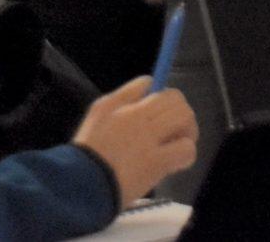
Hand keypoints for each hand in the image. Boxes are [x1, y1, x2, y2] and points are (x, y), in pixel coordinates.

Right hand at [73, 77, 198, 205]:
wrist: (81, 185)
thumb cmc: (86, 155)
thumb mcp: (95, 117)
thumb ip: (121, 99)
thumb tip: (148, 83)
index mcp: (119, 105)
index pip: (149, 84)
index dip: (162, 97)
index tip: (162, 112)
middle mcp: (137, 116)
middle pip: (174, 98)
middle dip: (180, 112)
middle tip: (176, 130)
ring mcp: (149, 138)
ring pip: (184, 118)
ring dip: (188, 131)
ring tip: (178, 145)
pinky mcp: (157, 161)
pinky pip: (185, 148)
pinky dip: (186, 154)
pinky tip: (176, 164)